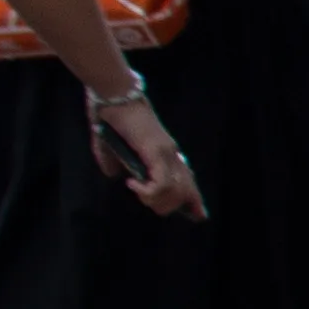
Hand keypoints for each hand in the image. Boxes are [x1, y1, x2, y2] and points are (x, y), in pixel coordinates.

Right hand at [90, 92, 203, 221]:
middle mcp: (172, 154)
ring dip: (156, 201)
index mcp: (166, 153)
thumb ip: (113, 161)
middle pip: (186, 192)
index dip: (195, 201)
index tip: (199, 216)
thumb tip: (113, 175)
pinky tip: (133, 185)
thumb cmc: (110, 115)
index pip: (188, 181)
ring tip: (139, 192)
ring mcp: (166, 152)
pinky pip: (162, 183)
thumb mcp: (110, 145)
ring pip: (175, 192)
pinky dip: (148, 191)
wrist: (114, 93)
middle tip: (146, 200)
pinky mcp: (156, 150)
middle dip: (169, 206)